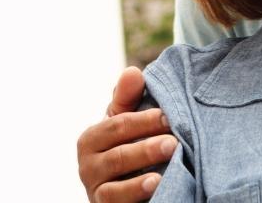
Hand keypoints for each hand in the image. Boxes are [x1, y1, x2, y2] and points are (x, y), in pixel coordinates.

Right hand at [76, 66, 177, 202]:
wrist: (123, 197)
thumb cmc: (126, 155)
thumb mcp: (126, 128)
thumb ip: (128, 101)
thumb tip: (133, 72)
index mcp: (91, 139)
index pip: (117, 125)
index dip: (144, 120)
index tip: (169, 116)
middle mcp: (87, 164)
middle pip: (118, 151)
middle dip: (147, 144)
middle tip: (174, 139)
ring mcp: (95, 188)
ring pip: (117, 175)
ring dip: (145, 163)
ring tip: (169, 155)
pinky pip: (116, 198)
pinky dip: (137, 190)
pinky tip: (157, 183)